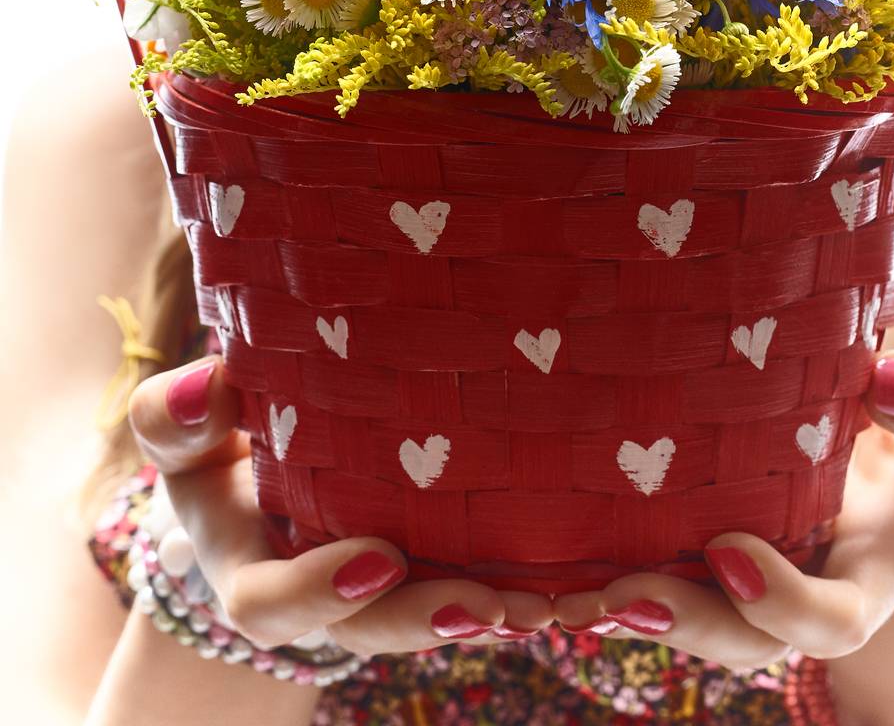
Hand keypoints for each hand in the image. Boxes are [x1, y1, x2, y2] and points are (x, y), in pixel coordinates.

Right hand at [128, 356, 552, 655]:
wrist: (265, 461)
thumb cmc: (219, 437)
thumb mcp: (185, 432)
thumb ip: (178, 417)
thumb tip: (203, 388)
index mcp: (256, 574)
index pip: (275, 602)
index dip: (324, 593)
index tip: (379, 559)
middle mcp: (328, 598)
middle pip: (375, 626)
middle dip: (432, 619)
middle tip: (491, 606)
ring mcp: (388, 588)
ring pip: (441, 613)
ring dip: (500, 611)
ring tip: (560, 603)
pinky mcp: (441, 562)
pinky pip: (485, 582)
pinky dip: (537, 583)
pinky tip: (595, 576)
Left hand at [554, 351, 893, 665]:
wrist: (884, 436)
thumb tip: (890, 380)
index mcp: (863, 577)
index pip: (829, 620)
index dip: (779, 602)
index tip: (730, 551)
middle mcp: (789, 589)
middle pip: (733, 637)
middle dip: (678, 623)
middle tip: (619, 595)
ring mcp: (731, 569)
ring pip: (672, 611)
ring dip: (615, 605)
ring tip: (559, 590)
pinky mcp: (682, 534)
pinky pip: (633, 563)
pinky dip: (581, 568)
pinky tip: (524, 553)